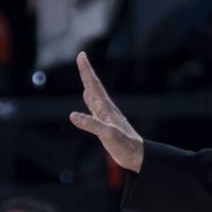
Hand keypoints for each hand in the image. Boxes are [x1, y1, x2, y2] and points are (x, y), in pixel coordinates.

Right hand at [69, 52, 144, 171]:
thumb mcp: (108, 135)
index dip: (86, 71)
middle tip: (81, 56)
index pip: (94, 86)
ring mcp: (107, 116)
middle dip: (86, 72)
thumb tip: (73, 115)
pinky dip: (89, 99)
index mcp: (106, 109)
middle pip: (94, 86)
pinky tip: (87, 96)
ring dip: (88, 83)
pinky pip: (94, 107)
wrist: (138, 156)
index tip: (81, 55)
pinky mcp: (106, 123)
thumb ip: (91, 125)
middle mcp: (106, 109)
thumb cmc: (125, 146)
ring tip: (84, 73)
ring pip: (95, 95)